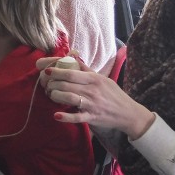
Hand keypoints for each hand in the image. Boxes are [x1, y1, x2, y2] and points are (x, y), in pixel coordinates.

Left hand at [37, 57, 154, 139]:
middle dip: (53, 84)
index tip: (47, 71)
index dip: (57, 71)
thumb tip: (72, 56)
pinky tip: (56, 115)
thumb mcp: (102, 78)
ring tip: (51, 95)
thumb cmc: (113, 94)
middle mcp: (92, 90)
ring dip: (56, 96)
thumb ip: (86, 69)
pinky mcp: (92, 117)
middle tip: (46, 85)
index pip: (71, 73)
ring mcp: (92, 104)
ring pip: (69, 98)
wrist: (128, 113)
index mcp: (94, 79)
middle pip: (67, 85)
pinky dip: (66, 117)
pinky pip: (77, 117)